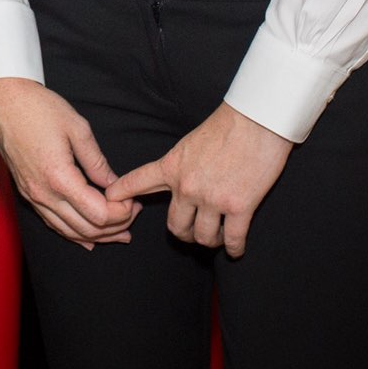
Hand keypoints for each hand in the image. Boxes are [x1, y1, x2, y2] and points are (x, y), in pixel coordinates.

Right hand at [0, 77, 136, 248]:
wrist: (3, 100)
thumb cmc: (37, 108)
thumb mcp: (77, 128)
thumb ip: (97, 162)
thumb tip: (113, 184)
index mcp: (59, 177)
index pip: (98, 214)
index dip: (121, 212)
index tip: (132, 200)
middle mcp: (43, 193)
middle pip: (86, 228)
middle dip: (115, 227)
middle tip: (132, 214)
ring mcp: (32, 196)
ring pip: (69, 231)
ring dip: (97, 236)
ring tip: (119, 233)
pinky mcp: (26, 193)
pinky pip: (52, 223)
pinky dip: (73, 234)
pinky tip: (87, 239)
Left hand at [106, 102, 293, 257]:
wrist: (257, 120)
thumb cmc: (227, 125)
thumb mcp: (190, 142)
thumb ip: (181, 164)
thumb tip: (179, 178)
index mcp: (172, 166)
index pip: (138, 182)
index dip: (122, 193)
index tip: (110, 200)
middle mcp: (187, 187)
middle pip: (175, 226)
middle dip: (184, 233)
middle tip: (193, 231)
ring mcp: (212, 200)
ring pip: (203, 237)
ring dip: (210, 240)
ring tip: (218, 235)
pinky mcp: (239, 208)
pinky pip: (233, 239)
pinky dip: (234, 248)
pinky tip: (235, 248)